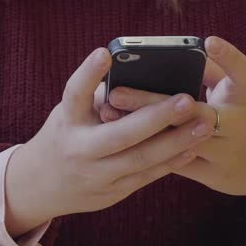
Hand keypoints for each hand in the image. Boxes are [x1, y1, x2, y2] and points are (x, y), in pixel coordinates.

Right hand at [4, 48, 214, 235]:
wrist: (41, 185)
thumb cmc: (65, 134)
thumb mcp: (69, 112)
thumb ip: (99, 96)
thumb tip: (140, 73)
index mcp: (66, 120)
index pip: (75, 94)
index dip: (89, 74)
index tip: (105, 52)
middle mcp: (79, 149)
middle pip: (120, 134)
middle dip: (156, 118)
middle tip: (187, 100)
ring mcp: (96, 175)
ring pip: (140, 159)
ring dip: (175, 142)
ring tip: (203, 124)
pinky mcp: (112, 192)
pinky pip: (146, 176)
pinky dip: (171, 161)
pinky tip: (192, 146)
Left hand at [99, 36, 245, 225]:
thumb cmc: (244, 114)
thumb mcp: (237, 92)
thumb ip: (208, 71)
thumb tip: (166, 55)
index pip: (243, 73)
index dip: (229, 57)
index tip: (208, 41)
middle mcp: (240, 126)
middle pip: (195, 111)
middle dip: (152, 102)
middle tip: (115, 92)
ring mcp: (228, 153)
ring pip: (179, 141)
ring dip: (142, 129)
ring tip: (109, 116)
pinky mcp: (214, 175)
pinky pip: (176, 163)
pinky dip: (148, 149)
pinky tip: (119, 140)